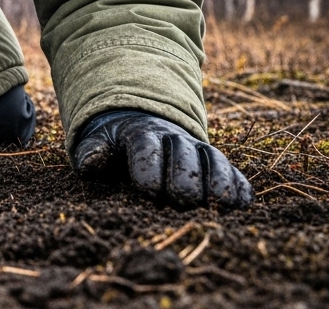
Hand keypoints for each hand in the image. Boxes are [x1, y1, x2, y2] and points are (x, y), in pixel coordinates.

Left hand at [72, 109, 252, 208]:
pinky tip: (242, 204)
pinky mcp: (215, 162)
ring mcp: (197, 149)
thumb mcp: (98, 142)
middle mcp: (174, 138)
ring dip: (217, 182)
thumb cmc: (116, 144)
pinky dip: (239, 186)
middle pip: (184, 156)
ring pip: (213, 160)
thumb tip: (87, 163)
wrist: (141, 123)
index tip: (149, 191)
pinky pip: (233, 171)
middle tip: (182, 202)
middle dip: (184, 179)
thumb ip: (93, 152)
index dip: (149, 168)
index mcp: (141, 134)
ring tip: (219, 205)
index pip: (147, 148)